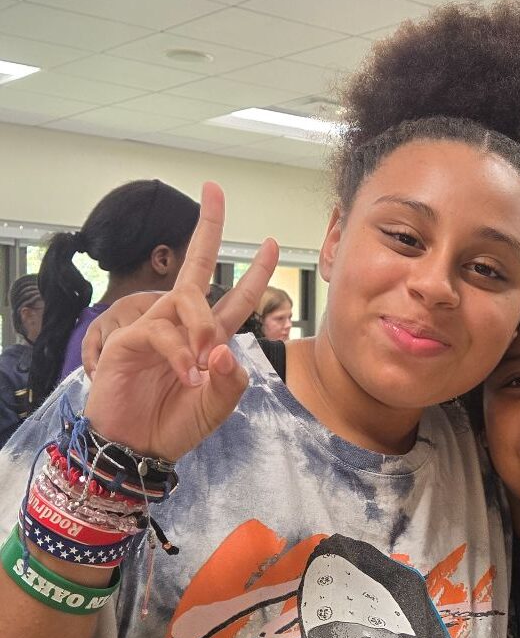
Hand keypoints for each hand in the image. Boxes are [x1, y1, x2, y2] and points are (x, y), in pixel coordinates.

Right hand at [83, 182, 278, 460]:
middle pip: (196, 266)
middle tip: (215, 190)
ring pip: (185, 301)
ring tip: (202, 365)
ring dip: (202, 328)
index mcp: (209, 337)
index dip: (255, 272)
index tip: (272, 243)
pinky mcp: (129, 340)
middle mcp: (182, 325)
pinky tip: (187, 376)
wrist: (138, 446)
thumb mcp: (218, 405)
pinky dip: (179, 354)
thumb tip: (224, 348)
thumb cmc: (177, 423)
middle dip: (208, 228)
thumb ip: (231, 379)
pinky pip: (161, 333)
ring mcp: (153, 328)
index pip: (235, 297)